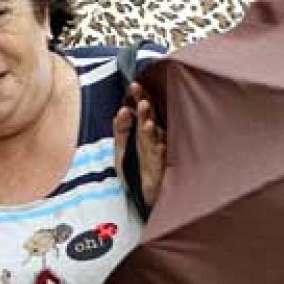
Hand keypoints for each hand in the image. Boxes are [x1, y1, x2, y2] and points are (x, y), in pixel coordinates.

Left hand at [113, 81, 165, 210]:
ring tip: (145, 113)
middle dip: (145, 106)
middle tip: (140, 95)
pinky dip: (160, 149)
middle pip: (149, 119)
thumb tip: (123, 110)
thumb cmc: (138, 172)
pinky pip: (161, 158)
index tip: (134, 84)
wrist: (147, 199)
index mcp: (143, 133)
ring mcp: (158, 153)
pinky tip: (160, 142)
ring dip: (150, 125)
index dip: (139, 98)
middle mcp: (152, 140)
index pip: (142, 111)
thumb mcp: (123, 149)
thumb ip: (121, 129)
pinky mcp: (162, 169)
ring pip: (154, 136)